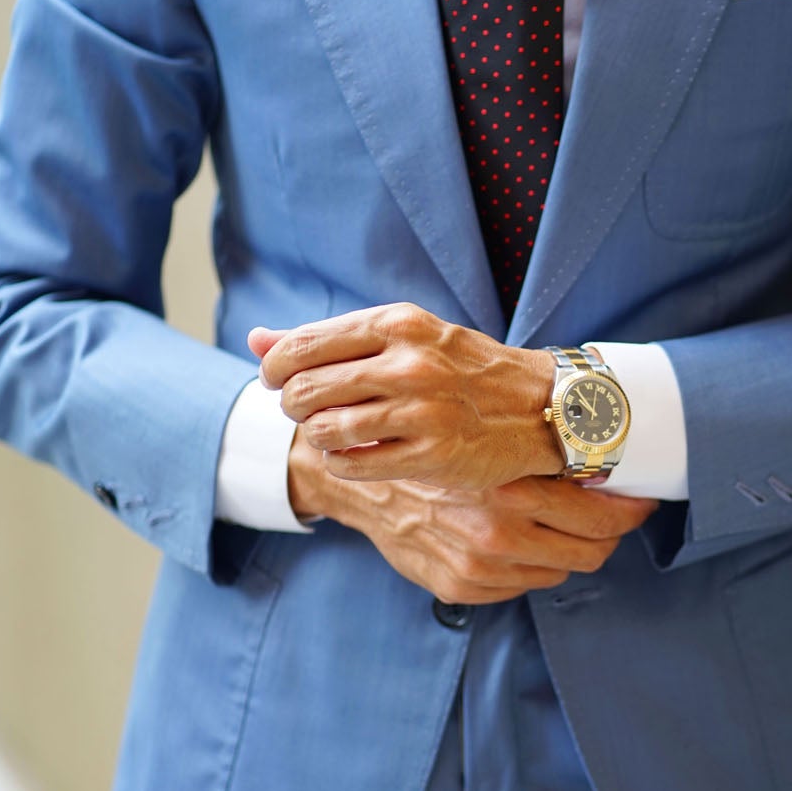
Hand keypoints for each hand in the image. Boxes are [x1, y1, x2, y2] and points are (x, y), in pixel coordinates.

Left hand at [250, 304, 562, 491]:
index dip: (274, 370)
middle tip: (307, 411)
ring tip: (332, 433)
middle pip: (305, 392)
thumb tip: (255, 339)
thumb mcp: (403, 335)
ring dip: (317, 436)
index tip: (278, 381)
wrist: (536, 405)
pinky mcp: (432, 455)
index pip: (301, 347)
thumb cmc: (460, 368)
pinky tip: (355, 456)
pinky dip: (342, 464)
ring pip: (325, 430)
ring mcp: (422, 412)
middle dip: (293, 406)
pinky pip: (353, 465)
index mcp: (397, 324)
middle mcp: (409, 364)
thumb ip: (329, 338)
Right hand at [287, 424, 657, 604]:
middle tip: (616, 516)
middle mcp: (498, 533)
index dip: (631, 510)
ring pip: (560, 570)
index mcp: (513, 487)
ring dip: (568, 548)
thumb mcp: (489, 439)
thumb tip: (602, 464)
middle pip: (592, 551)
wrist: (358, 477)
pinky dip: (529, 565)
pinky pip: (520, 586)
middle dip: (610, 534)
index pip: (602, 515)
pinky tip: (518, 539)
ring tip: (559, 523)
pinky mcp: (460, 588)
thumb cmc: (431, 447)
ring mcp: (479, 568)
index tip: (642, 500)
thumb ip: (540, 457)